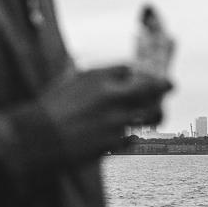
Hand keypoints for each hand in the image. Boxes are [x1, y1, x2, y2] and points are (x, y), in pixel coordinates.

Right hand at [39, 65, 171, 161]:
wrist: (38, 140)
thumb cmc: (47, 110)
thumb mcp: (65, 83)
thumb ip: (84, 73)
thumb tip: (89, 64)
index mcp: (98, 77)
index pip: (130, 67)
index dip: (137, 71)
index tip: (142, 74)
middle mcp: (112, 96)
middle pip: (152, 87)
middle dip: (164, 86)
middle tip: (170, 86)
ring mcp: (116, 120)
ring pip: (151, 113)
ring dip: (157, 113)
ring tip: (158, 113)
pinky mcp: (115, 142)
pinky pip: (135, 137)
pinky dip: (134, 135)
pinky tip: (131, 134)